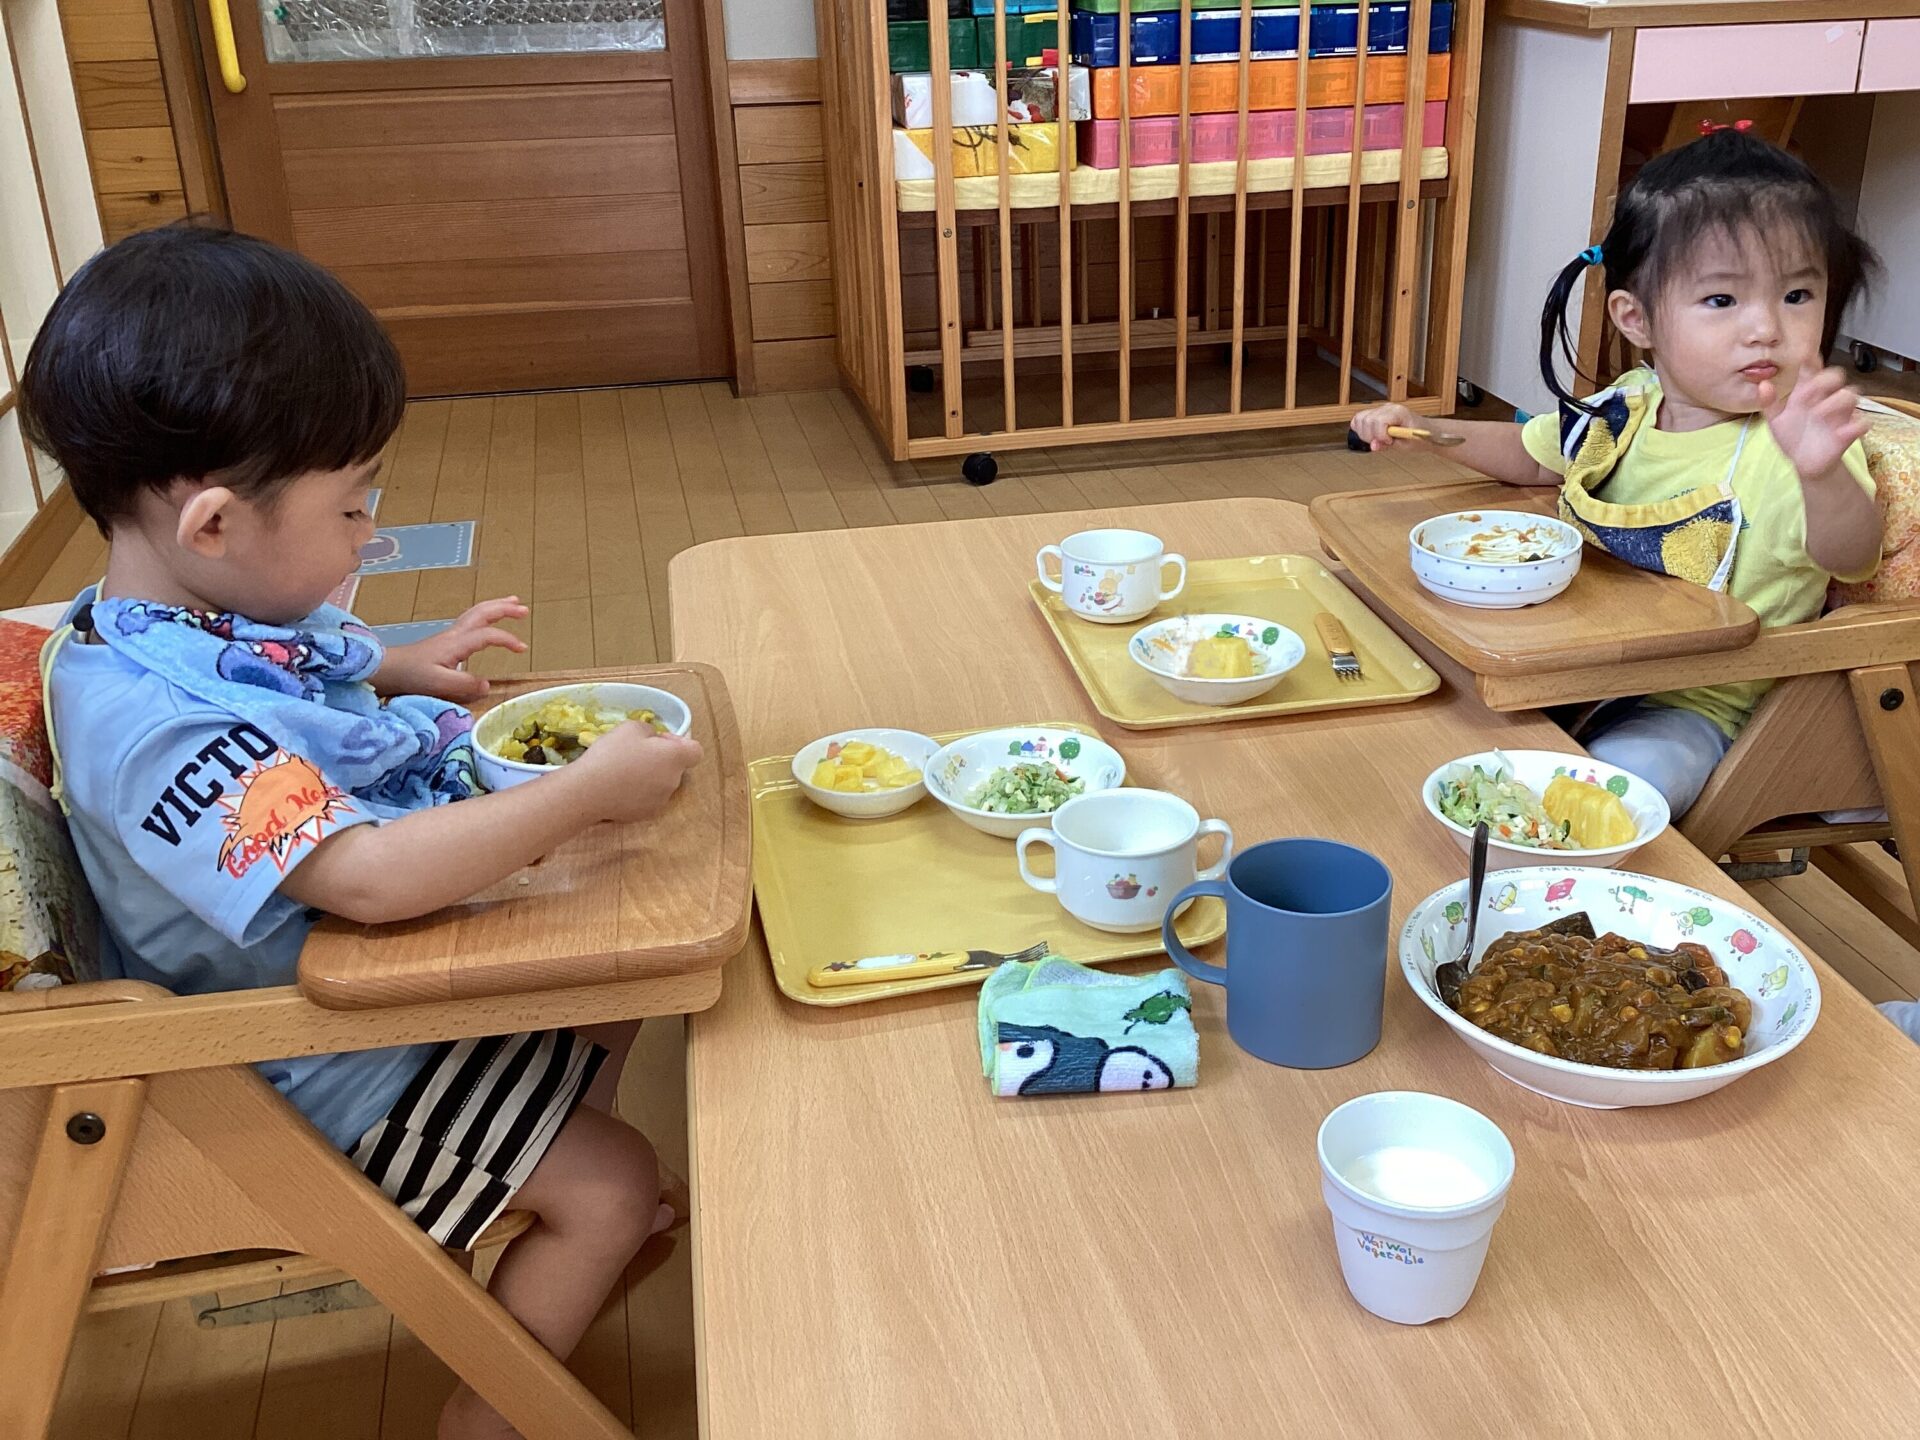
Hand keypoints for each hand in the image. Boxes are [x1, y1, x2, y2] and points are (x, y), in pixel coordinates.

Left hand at [377, 597, 528, 701]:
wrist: (385, 669)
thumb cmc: (410, 675)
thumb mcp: (438, 683)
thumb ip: (464, 684)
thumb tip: (487, 685)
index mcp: (456, 643)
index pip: (487, 635)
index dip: (507, 639)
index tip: (522, 649)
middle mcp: (455, 635)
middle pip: (482, 613)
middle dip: (504, 608)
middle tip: (524, 608)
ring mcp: (449, 636)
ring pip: (476, 614)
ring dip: (496, 608)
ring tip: (512, 604)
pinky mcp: (445, 641)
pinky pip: (471, 621)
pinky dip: (485, 616)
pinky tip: (488, 622)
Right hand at [574, 726, 703, 823]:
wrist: (588, 790)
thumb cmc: (612, 753)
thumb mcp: (631, 727)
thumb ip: (650, 730)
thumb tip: (654, 741)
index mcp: (676, 758)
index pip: (696, 751)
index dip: (679, 743)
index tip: (658, 741)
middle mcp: (674, 781)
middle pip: (676, 767)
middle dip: (661, 759)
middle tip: (635, 754)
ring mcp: (661, 800)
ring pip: (661, 783)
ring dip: (650, 776)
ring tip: (623, 772)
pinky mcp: (646, 814)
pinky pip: (648, 797)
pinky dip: (639, 792)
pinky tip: (618, 788)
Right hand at [1350, 402, 1423, 451]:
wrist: (1426, 432)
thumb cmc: (1419, 437)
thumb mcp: (1406, 445)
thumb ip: (1388, 445)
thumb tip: (1373, 446)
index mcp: (1398, 412)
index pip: (1378, 420)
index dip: (1380, 435)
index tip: (1389, 442)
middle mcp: (1387, 407)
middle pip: (1366, 420)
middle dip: (1371, 436)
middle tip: (1383, 443)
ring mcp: (1380, 409)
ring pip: (1360, 418)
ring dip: (1365, 433)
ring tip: (1377, 440)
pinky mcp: (1375, 413)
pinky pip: (1359, 418)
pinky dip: (1361, 428)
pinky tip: (1371, 435)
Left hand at [1760, 367, 1869, 484]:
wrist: (1803, 462)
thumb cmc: (1792, 435)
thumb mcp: (1775, 420)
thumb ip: (1769, 402)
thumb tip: (1763, 384)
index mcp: (1807, 392)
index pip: (1812, 370)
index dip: (1811, 361)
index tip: (1805, 357)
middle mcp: (1826, 398)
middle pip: (1836, 375)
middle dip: (1824, 380)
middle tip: (1805, 395)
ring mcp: (1840, 413)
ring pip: (1851, 393)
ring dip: (1835, 401)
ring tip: (1818, 414)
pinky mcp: (1849, 431)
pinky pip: (1863, 422)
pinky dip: (1856, 425)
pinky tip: (1840, 432)